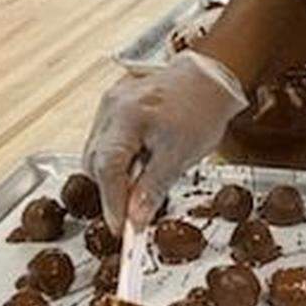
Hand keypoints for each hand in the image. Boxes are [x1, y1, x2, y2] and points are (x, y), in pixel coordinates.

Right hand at [84, 51, 248, 229]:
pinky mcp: (114, 105)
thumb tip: (134, 219)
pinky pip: (105, 140)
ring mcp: (110, 104)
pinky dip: (116, 158)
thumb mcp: (182, 155)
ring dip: (113, 174)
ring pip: (96, 152)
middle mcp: (111, 108)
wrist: (210, 77)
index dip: (112, 202)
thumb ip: (153, 188)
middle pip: (95, 161)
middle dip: (110, 190)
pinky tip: (138, 163)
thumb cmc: (202, 110)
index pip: (108, 168)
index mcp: (127, 117)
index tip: (120, 228)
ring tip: (141, 182)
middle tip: (132, 211)